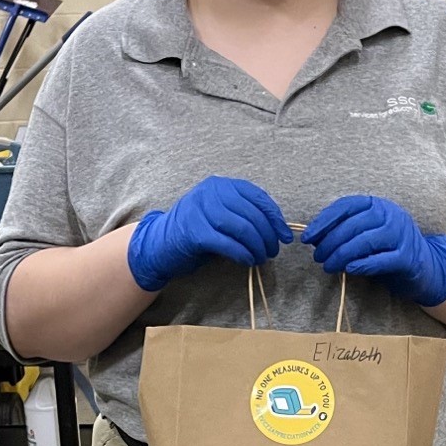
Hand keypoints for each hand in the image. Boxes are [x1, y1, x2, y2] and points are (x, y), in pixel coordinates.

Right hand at [127, 176, 289, 292]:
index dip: (275, 217)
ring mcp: (200, 210)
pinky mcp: (194, 232)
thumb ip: (243, 215)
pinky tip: (248, 261)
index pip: (257, 197)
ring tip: (261, 258)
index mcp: (221, 185)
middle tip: (272, 251)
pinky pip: (227, 243)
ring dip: (257, 246)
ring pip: (242, 228)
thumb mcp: (221, 215)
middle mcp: (210, 192)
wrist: (159, 244)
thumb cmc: (196, 232)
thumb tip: (275, 230)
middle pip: (252, 213)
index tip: (285, 236)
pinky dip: (242, 253)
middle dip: (268, 235)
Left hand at [303, 195, 445, 308]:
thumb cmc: (387, 249)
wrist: (424, 265)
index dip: (324, 221)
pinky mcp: (408, 257)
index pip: (345, 206)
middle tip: (318, 257)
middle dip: (330, 242)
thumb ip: (343, 232)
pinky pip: (381, 260)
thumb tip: (314, 238)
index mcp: (377, 204)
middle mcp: (390, 215)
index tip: (308, 237)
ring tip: (328, 266)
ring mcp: (401, 235)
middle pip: (353, 225)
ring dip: (342, 255)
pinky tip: (349, 269)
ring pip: (365, 241)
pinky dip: (363, 264)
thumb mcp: (365, 234)